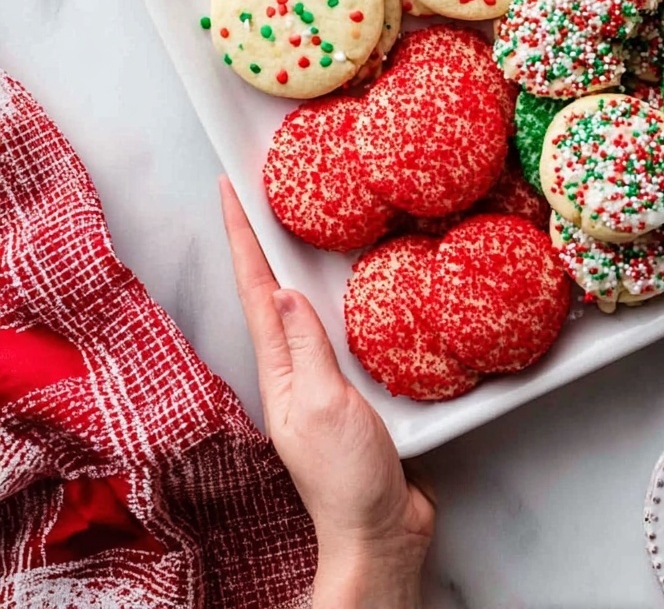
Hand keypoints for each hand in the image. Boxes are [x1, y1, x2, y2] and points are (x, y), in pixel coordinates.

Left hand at [219, 177, 434, 608]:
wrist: (381, 530)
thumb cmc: (347, 478)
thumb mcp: (322, 405)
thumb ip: (306, 348)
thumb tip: (283, 290)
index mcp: (279, 368)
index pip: (254, 289)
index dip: (241, 237)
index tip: (228, 190)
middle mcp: (294, 366)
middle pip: (272, 289)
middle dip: (261, 237)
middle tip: (257, 187)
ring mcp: (321, 377)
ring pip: (307, 306)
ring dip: (298, 261)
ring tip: (296, 217)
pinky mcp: (352, 388)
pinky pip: (340, 330)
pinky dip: (339, 297)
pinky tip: (353, 284)